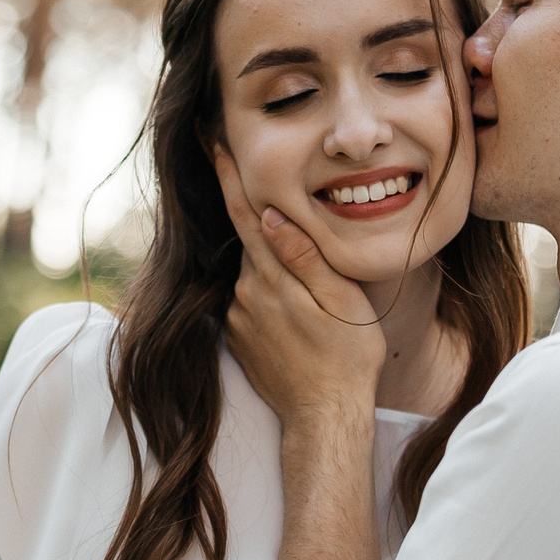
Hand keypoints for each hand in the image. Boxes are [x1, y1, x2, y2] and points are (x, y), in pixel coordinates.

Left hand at [211, 144, 383, 434]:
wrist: (324, 419)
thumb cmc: (347, 357)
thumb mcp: (340, 300)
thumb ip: (304, 255)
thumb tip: (270, 214)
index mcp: (272, 277)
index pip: (245, 214)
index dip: (229, 176)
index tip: (212, 141)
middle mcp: (246, 294)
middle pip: (253, 245)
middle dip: (268, 233)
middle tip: (301, 250)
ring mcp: (239, 319)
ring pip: (255, 276)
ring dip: (275, 276)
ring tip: (312, 304)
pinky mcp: (239, 340)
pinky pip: (252, 305)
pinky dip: (271, 302)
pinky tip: (299, 325)